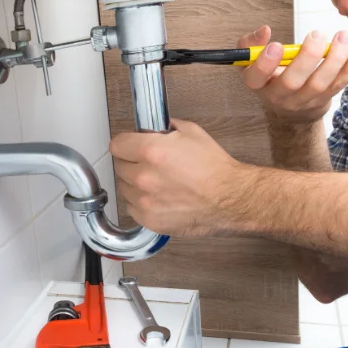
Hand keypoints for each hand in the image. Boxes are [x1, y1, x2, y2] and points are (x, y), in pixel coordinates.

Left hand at [109, 119, 245, 237]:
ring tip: (156, 182)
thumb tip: (154, 128)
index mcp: (150, 151)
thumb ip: (166, 127)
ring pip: (124, 188)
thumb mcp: (192, 132)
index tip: (129, 146)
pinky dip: (141, 202)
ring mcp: (144, 200)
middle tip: (148, 163)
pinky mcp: (149, 219)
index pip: (117, 145)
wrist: (230, 199)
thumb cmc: (215, 168)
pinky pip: (132, 208)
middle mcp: (143, 176)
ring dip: (135, 183)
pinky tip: (157, 197)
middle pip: (119, 166)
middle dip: (131, 162)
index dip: (125, 143)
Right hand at [239, 26, 347, 123]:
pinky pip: (339, 84)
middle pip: (292, 82)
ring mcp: (304, 100)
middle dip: (307, 58)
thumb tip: (264, 31)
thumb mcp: (253, 62)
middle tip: (317, 34)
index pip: (256, 78)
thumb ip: (251, 44)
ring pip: (319, 84)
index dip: (265, 64)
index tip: (276, 45)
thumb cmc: (271, 76)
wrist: (291, 109)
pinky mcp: (325, 98)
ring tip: (343, 37)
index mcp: (258, 84)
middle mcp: (279, 96)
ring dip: (334, 59)